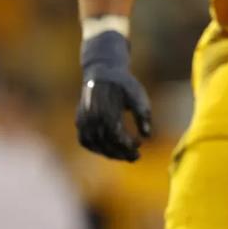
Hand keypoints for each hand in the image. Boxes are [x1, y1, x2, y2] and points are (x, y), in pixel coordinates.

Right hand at [76, 30, 151, 160]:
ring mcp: (83, 119)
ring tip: (124, 155)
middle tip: (135, 157)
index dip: (126, 145)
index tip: (139, 148)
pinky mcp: (79, 120)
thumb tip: (148, 136)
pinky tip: (110, 150)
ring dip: (109, 153)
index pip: (115, 136)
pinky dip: (96, 148)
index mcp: (106, 109)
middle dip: (120, 153)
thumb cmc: (124, 84)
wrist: (102, 71)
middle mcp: (91, 116)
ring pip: (93, 144)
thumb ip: (143, 115)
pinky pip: (85, 140)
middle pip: (104, 143)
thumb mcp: (138, 96)